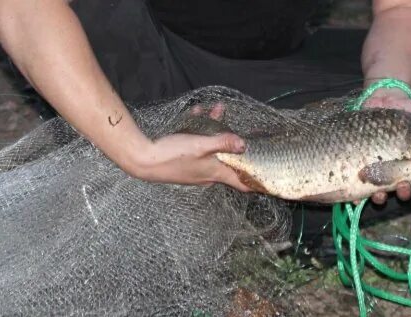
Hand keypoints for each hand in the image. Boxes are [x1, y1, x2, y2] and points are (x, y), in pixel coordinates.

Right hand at [126, 103, 251, 191]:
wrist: (142, 160)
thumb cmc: (172, 155)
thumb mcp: (201, 146)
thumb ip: (223, 143)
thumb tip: (244, 145)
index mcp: (215, 174)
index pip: (241, 183)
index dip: (255, 181)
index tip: (268, 176)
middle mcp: (207, 174)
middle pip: (228, 159)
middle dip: (233, 142)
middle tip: (238, 127)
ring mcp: (195, 168)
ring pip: (212, 149)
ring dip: (215, 130)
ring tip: (216, 110)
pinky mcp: (183, 161)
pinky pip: (198, 145)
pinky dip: (200, 131)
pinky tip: (196, 114)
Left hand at [361, 87, 410, 203]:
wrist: (381, 97)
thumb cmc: (408, 111)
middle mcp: (397, 169)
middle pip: (402, 189)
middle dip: (404, 192)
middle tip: (403, 187)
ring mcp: (378, 168)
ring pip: (382, 190)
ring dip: (383, 196)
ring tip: (381, 194)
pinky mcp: (361, 164)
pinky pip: (359, 183)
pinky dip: (359, 193)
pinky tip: (359, 196)